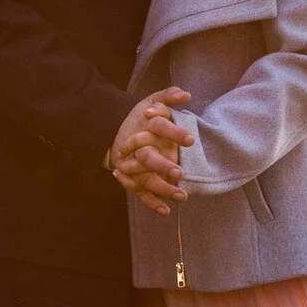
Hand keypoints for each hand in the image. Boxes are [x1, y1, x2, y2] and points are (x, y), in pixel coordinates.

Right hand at [110, 87, 194, 214]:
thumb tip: (186, 95)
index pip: (160, 127)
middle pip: (148, 157)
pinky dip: (151, 203)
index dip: (173, 132)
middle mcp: (138, 147)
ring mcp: (133, 165)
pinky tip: (166, 211)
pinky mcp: (132, 179)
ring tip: (182, 196)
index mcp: (146, 126)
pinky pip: (140, 193)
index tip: (190, 140)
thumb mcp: (152, 99)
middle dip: (163, 165)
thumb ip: (168, 95)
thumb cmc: (142, 116)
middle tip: (180, 173)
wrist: (116, 130)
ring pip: (145, 178)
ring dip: (162, 188)